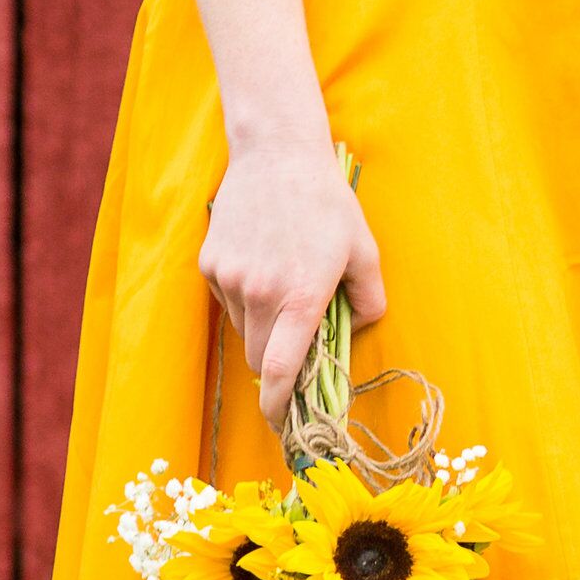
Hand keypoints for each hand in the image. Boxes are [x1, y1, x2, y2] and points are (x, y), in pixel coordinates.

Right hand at [201, 136, 381, 434]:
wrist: (276, 155)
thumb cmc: (328, 204)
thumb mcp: (364, 251)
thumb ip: (369, 299)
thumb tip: (361, 329)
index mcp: (300, 296)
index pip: (281, 369)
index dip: (280, 404)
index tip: (283, 424)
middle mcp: (259, 292)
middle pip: (260, 359)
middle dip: (278, 368)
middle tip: (300, 353)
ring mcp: (229, 278)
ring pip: (243, 331)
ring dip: (263, 330)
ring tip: (287, 291)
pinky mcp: (210, 263)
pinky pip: (228, 303)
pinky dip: (246, 302)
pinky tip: (265, 268)